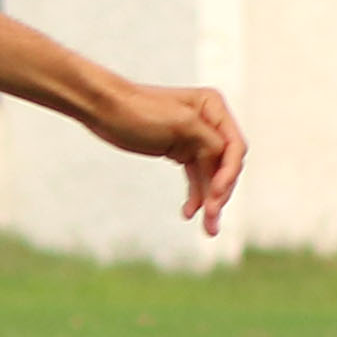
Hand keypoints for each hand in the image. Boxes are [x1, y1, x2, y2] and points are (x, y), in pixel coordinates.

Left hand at [86, 82, 247, 236]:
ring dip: (210, 202)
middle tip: (212, 219)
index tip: (217, 196)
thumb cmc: (138, 111)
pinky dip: (196, 196)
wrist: (103, 110)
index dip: (229, 174)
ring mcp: (195, 138)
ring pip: (211, 176)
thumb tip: (225, 165)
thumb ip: (211, 142)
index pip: (234, 147)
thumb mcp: (181, 124)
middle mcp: (208, 121)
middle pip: (225, 165)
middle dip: (220, 193)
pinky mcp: (180, 150)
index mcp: (212, 107)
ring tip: (208, 229)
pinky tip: (188, 212)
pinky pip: (196, 177)